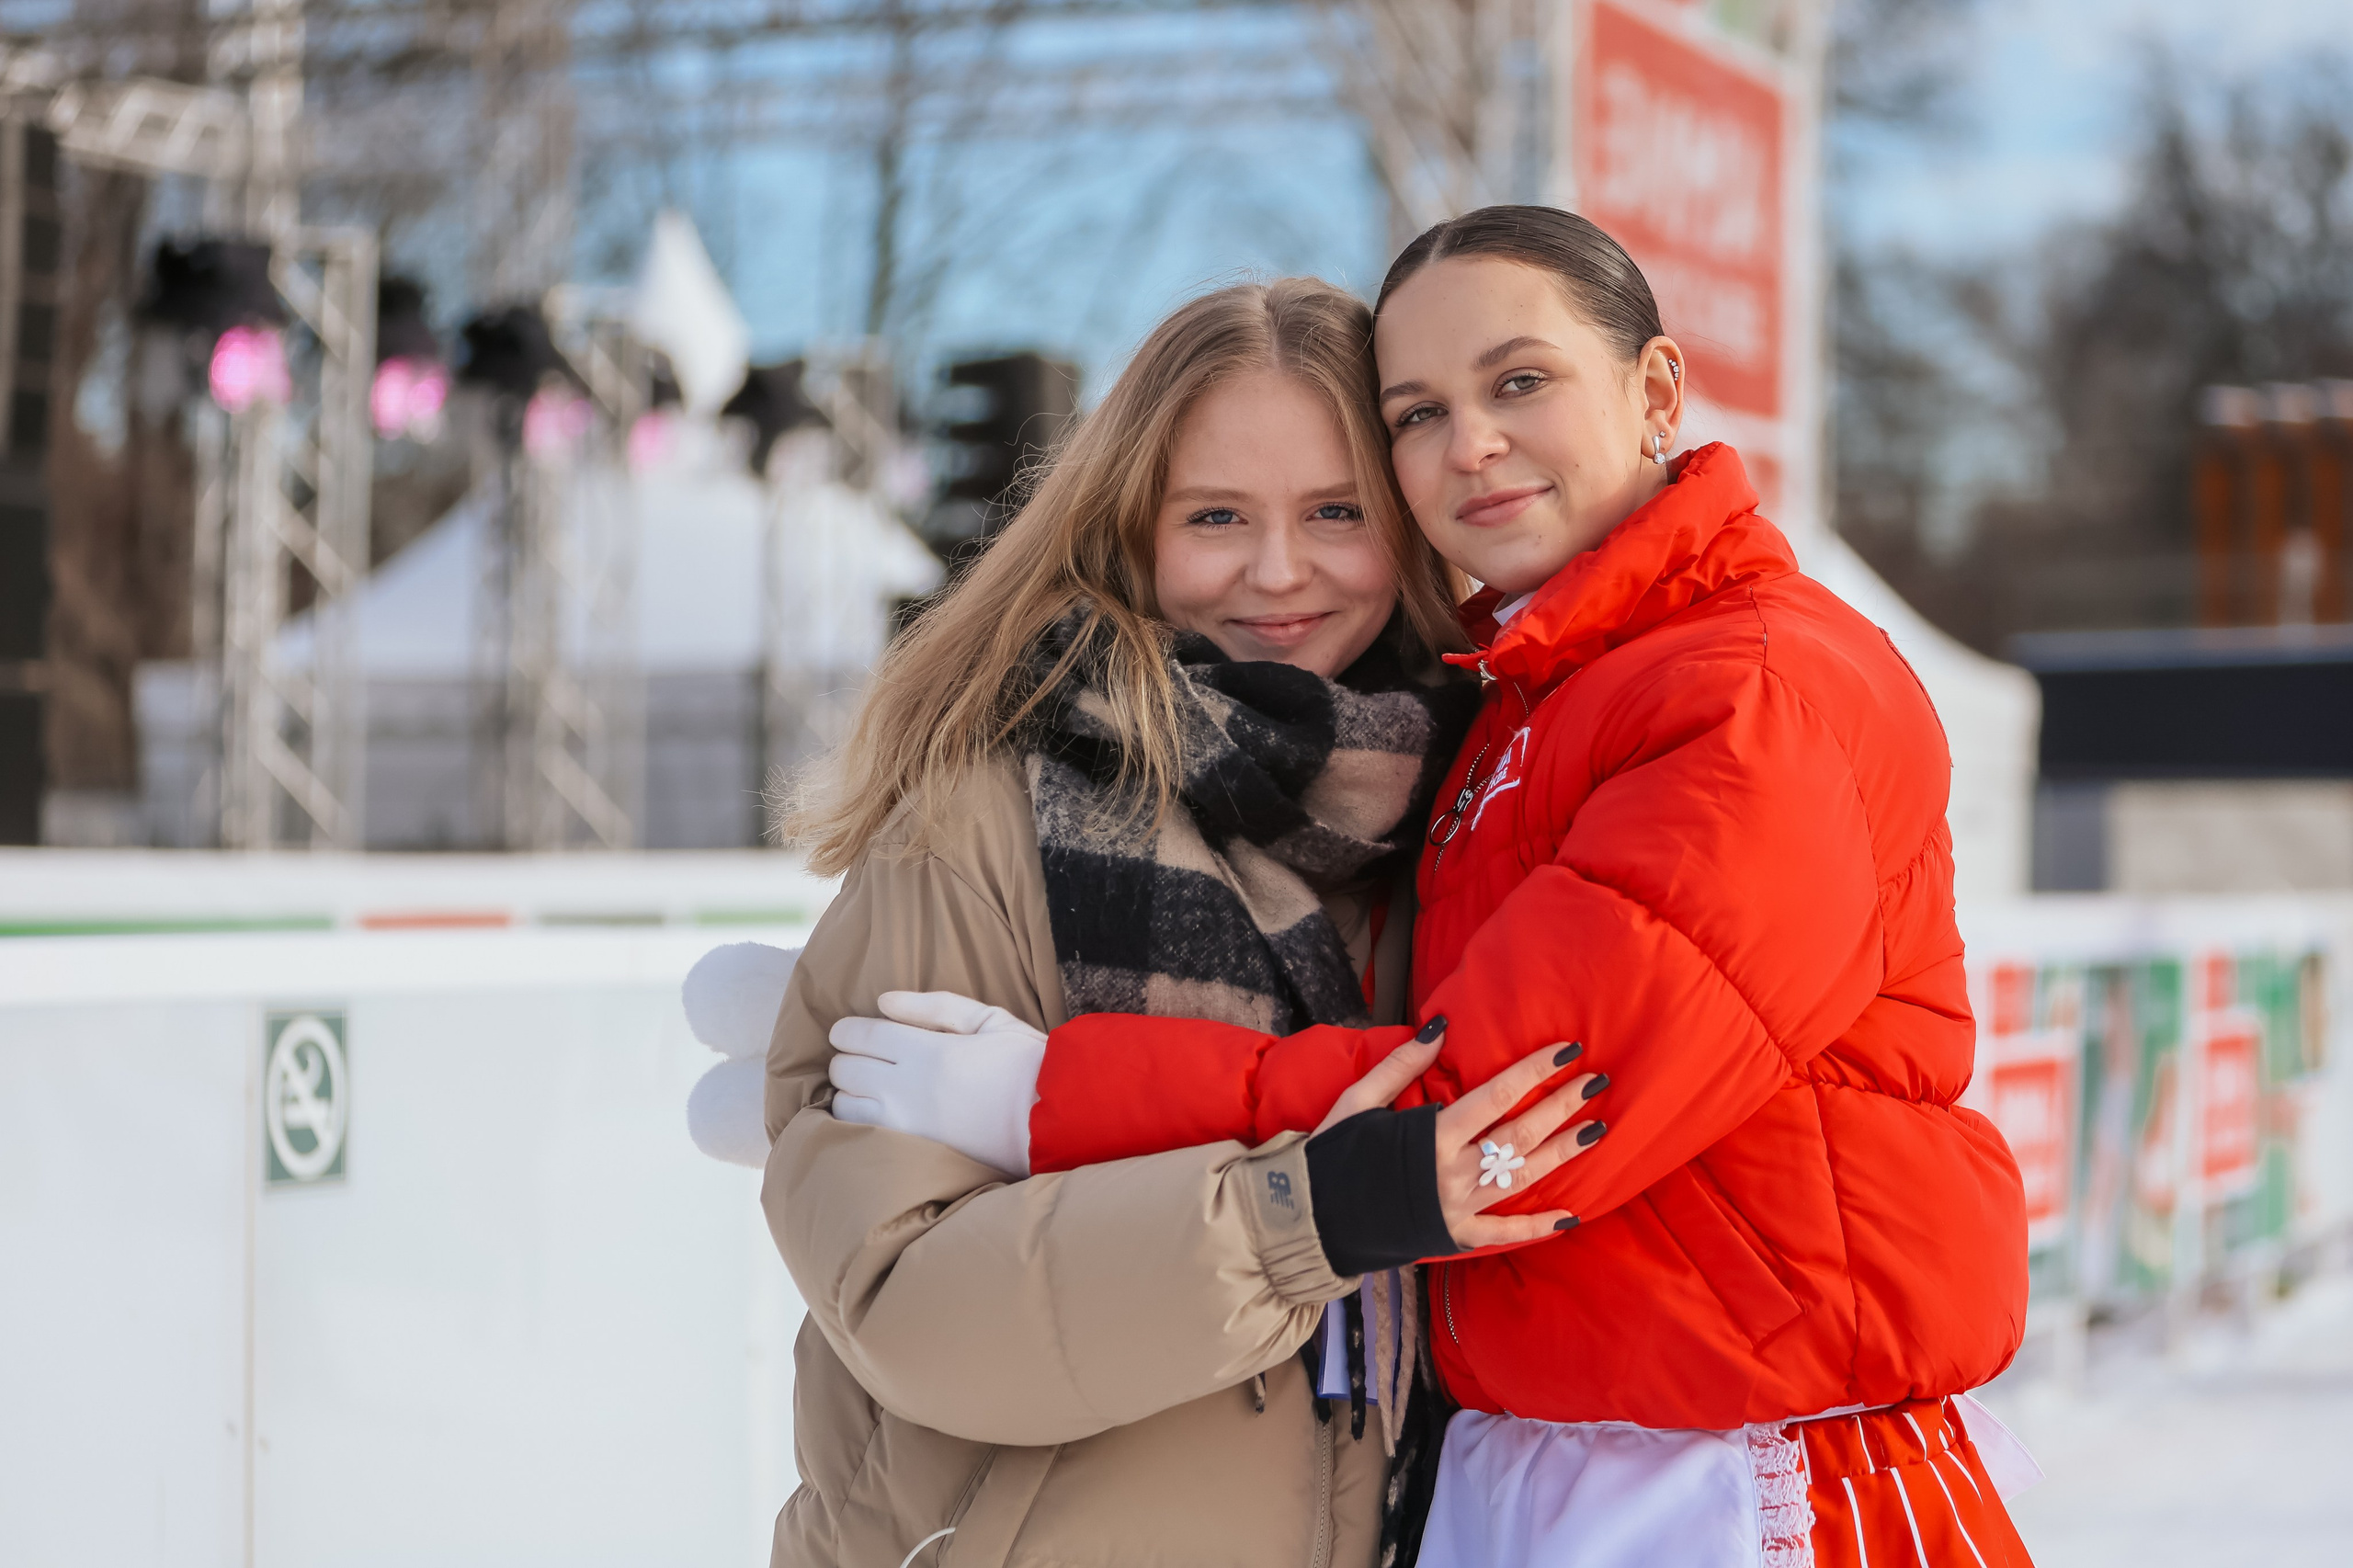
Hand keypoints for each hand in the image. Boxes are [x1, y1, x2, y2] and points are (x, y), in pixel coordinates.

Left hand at [827, 990, 1047, 1176]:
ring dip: (850, 1094)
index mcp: (926, 1052)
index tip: (851, 1032)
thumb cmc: (1027, 1066)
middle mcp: (906, 1091)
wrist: (1055, 1126)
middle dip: (848, 1059)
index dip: (846, 1030)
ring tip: (871, 1090)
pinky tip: (876, 1117)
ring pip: (844, 1108)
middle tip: (868, 1059)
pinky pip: (861, 1137)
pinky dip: (858, 1124)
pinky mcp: (910, 1157)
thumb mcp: (990, 1020)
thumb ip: (934, 1007)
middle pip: (844, 1070)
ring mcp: (904, 1128)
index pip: (858, 1036)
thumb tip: (882, 1002)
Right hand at [1315, 1026, 1607, 1250]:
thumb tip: (1440, 1026)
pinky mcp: (1454, 1237)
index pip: (1496, 1095)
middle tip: (1597, 1083)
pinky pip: (1503, 1233)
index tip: (1567, 1051)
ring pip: (1522, 1177)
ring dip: (1561, 1153)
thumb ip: (1402, 1064)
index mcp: (1430, 1135)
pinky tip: (1570, 1217)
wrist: (1310, 1218)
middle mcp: (1452, 1172)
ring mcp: (1457, 1208)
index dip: (1534, 1071)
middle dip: (1561, 1106)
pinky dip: (1536, 1226)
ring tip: (1595, 1130)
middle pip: (1520, 1134)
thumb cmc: (1333, 1153)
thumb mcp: (1359, 1100)